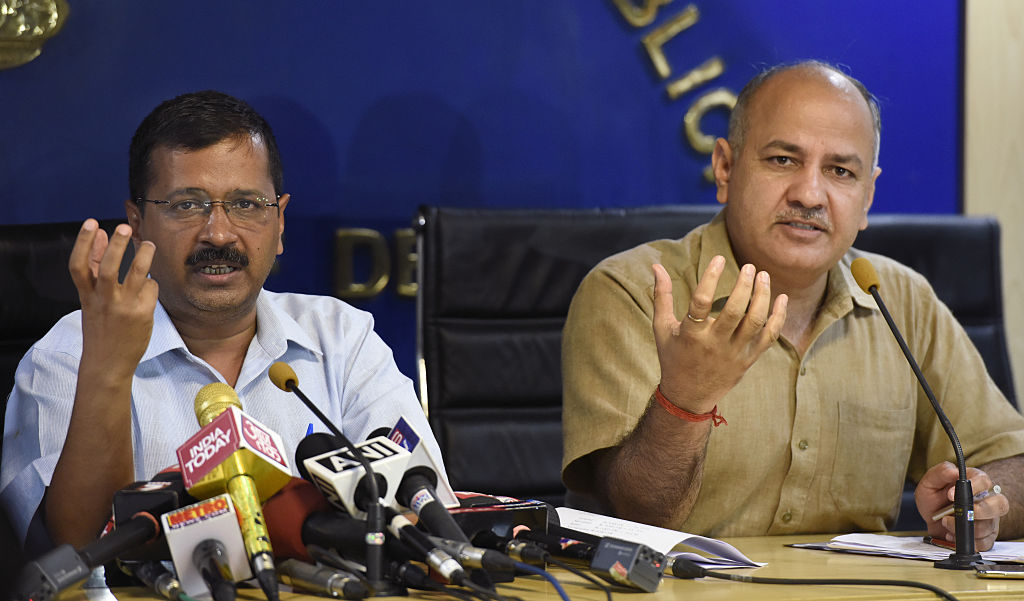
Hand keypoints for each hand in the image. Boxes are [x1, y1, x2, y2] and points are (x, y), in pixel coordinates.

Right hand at [68, 219, 158, 375]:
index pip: (79, 266)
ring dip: (144, 254)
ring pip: (137, 273)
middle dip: (116, 245)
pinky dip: (151, 282)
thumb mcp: (91, 301)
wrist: (107, 363)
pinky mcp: (142, 314)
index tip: (91, 223)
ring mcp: (124, 307)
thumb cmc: (100, 329)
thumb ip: (95, 270)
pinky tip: (149, 284)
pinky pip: (151, 287)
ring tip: (148, 243)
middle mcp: (104, 300)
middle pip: (109, 267)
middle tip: (124, 228)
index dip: (83, 243)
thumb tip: (100, 236)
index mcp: (86, 296)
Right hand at [652, 256, 786, 413]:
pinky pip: (769, 336)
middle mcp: (714, 344)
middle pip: (734, 311)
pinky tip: (781, 297)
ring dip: (762, 296)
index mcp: (690, 335)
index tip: (719, 258)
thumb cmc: (673, 356)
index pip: (700, 302)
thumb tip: (656, 266)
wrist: (688, 396)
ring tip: (763, 275)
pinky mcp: (748, 359)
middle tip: (749, 266)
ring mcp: (734, 353)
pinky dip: (778, 316)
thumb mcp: (662, 327)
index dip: (711, 278)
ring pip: (754, 321)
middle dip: (744, 285)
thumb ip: (661, 296)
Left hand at [915, 461, 1008, 551]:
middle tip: (957, 513)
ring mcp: (989, 519)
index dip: (972, 487)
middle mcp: (987, 501)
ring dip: (964, 527)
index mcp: (975, 482)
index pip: (984, 481)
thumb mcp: (930, 482)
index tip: (951, 494)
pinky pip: (984, 542)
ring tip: (946, 522)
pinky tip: (953, 535)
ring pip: (989, 526)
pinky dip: (966, 541)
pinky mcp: (986, 536)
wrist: (931, 519)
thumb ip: (941, 473)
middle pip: (1000, 504)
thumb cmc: (934, 498)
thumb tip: (954, 471)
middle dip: (980, 511)